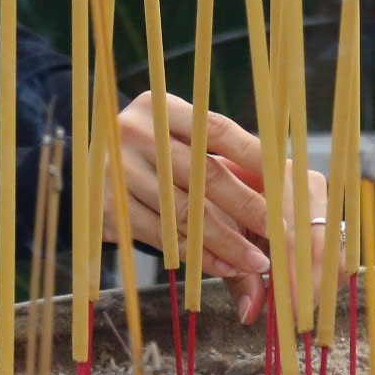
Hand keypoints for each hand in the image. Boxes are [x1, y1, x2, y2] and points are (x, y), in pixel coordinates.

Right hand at [109, 94, 320, 329]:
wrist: (89, 171)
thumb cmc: (152, 156)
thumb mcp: (178, 146)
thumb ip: (221, 166)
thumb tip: (277, 197)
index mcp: (161, 108)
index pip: (218, 129)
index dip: (255, 157)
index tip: (284, 185)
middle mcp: (137, 133)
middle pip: (205, 174)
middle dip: (249, 208)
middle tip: (279, 233)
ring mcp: (119, 172)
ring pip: (187, 214)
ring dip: (227, 243)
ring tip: (255, 261)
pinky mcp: (110, 209)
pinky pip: (165, 237)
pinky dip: (198, 256)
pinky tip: (222, 266)